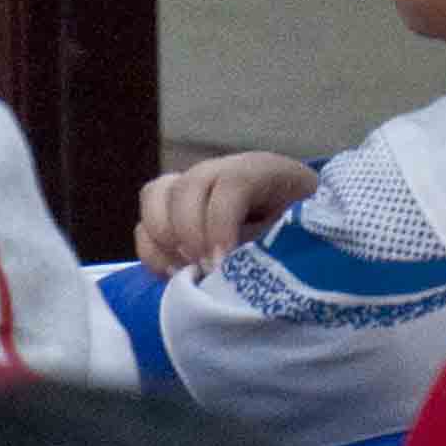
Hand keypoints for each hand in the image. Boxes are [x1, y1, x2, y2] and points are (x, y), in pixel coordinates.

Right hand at [136, 153, 321, 273]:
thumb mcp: (301, 232)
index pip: (232, 183)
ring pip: (155, 196)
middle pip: (186, 187)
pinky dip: (152, 252)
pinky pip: (143, 224)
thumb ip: (277, 241)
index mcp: (261, 170)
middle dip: (190, 235)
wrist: (296, 230)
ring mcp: (191, 188)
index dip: (220, 223)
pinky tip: (176, 274)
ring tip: (188, 272)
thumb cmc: (302, 233)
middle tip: (205, 270)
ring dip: (165, 240)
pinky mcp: (171, 211)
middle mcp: (219, 171)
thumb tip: (239, 265)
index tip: (221, 264)